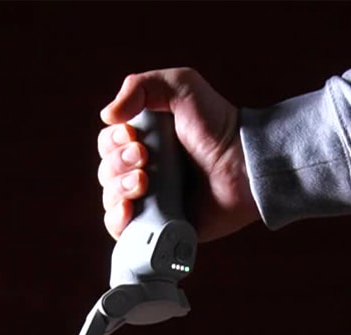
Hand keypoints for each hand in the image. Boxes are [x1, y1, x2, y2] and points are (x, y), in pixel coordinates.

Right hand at [98, 67, 259, 242]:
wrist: (244, 166)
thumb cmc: (218, 125)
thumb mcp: (181, 86)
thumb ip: (141, 86)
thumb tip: (107, 116)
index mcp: (145, 142)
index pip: (108, 146)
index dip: (113, 143)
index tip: (135, 139)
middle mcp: (145, 172)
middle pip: (106, 173)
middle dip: (118, 165)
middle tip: (146, 160)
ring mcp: (152, 202)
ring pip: (111, 201)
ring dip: (118, 190)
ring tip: (144, 183)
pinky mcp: (162, 227)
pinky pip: (125, 232)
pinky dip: (118, 222)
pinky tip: (128, 211)